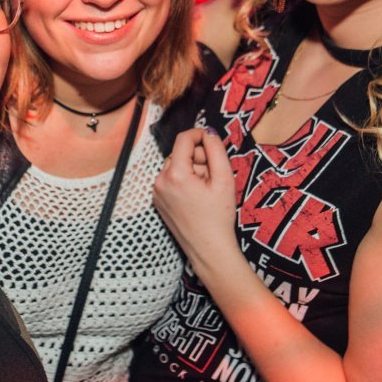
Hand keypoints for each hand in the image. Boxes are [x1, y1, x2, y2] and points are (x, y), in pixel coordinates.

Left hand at [152, 128, 240, 270]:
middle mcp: (160, 181)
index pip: (184, 139)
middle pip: (180, 153)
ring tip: (206, 190)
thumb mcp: (224, 179)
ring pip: (176, 166)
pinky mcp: (158, 200)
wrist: (209, 249)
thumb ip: (216, 150)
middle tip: (214, 176)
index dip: (200, 135)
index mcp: (175, 174)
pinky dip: (184, 182)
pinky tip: (196, 197)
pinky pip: (171, 180)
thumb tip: (208, 132)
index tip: (213, 141)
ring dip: (192, 170)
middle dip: (199, 158)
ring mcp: (156, 192)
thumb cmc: (219, 216)